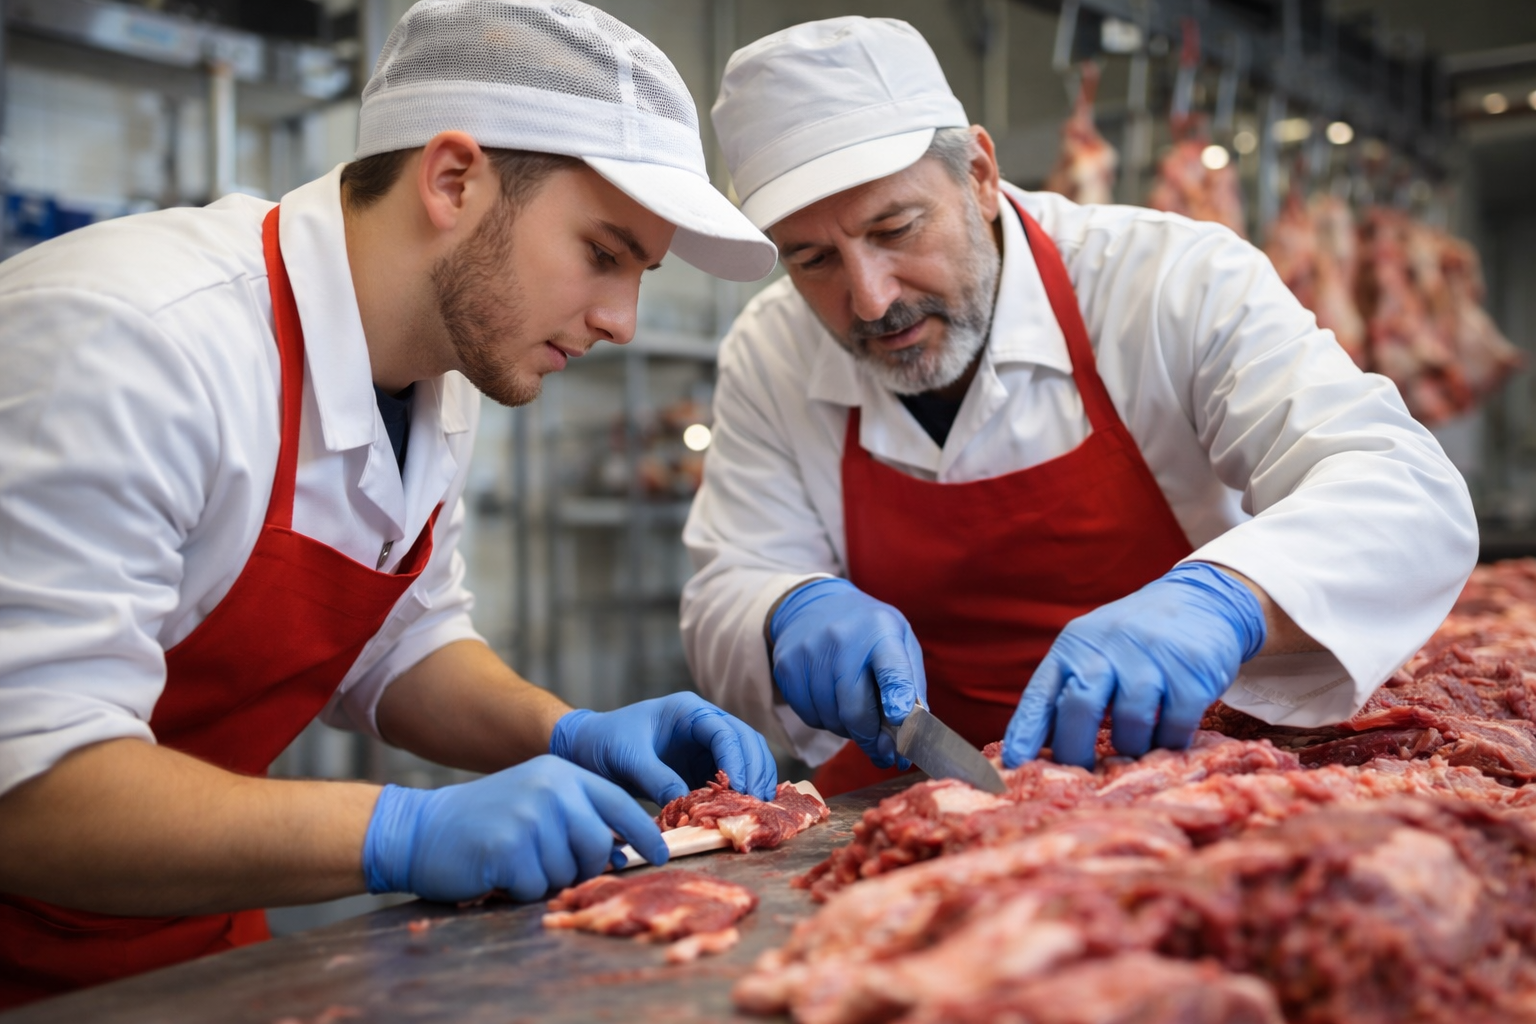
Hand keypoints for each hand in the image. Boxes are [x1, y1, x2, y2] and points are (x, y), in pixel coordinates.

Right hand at [362, 755, 665, 902]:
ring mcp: (529, 817)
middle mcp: (550, 789)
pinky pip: (537, 888)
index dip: (645, 833)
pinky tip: (499, 870)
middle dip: (584, 866)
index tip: (661, 855)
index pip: (619, 804)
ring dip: (547, 878)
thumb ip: (580, 817)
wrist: (421, 829)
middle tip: (553, 865)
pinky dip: (521, 890)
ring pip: (569, 871)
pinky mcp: (508, 849)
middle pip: (599, 845)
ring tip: (517, 860)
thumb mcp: (537, 800)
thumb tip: (622, 852)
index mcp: (563, 772)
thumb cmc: (487, 820)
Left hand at [549, 693, 776, 802]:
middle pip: (745, 741)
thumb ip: (657, 778)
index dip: (736, 760)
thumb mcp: (629, 759)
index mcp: (687, 711)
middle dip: (754, 771)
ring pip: (744, 759)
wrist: (587, 749)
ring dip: (753, 782)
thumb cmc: (605, 743)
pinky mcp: (700, 767)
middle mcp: (702, 724)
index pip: (724, 731)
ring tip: (755, 810)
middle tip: (756, 804)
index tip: (738, 789)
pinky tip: (741, 811)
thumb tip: (686, 803)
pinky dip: (738, 793)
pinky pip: (728, 778)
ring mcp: (703, 746)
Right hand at [769, 578, 926, 768]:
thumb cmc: (867, 632)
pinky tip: (830, 700)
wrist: (813, 604)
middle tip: (882, 750)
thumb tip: (913, 734)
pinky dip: (824, 719)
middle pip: (855, 708)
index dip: (897, 696)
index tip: (900, 719)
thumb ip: (910, 684)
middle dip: (871, 738)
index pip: (891, 668)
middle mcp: (843, 638)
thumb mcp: (899, 642)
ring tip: (853, 710)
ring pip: (831, 718)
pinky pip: (809, 716)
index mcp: (881, 630)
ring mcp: (810, 652)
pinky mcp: (787, 667)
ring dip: (847, 728)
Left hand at [1002, 562, 1265, 769]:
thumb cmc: (1136, 639)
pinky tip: (1168, 736)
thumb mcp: (1095, 650)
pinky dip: (1170, 741)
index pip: (1043, 692)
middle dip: (1075, 750)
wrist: (1202, 599)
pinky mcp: (1192, 671)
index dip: (1026, 730)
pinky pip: (1175, 726)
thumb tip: (1038, 747)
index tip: (1014, 763)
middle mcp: (1109, 645)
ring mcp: (1152, 656)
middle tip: (1081, 774)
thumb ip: (1070, 688)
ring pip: (1130, 723)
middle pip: (1080, 706)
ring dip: (1131, 747)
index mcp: (1076, 645)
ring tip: (1134, 747)